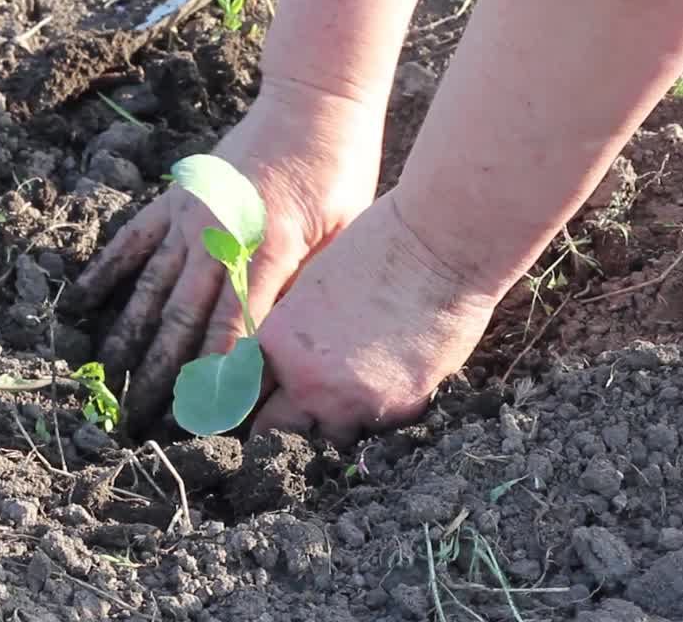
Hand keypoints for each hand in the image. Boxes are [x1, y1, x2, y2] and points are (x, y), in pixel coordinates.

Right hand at [70, 83, 383, 431]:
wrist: (313, 103)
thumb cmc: (340, 173)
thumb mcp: (341, 236)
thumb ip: (303, 289)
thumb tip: (276, 351)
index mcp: (269, 246)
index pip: (235, 328)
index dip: (215, 378)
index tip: (199, 420)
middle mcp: (220, 234)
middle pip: (182, 319)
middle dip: (161, 376)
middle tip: (140, 421)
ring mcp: (191, 214)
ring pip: (150, 288)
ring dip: (127, 338)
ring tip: (107, 382)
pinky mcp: (175, 197)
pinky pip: (132, 241)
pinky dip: (104, 273)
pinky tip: (78, 307)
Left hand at [249, 192, 502, 444]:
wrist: (438, 246)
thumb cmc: (375, 248)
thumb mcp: (311, 288)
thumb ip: (294, 335)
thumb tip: (288, 364)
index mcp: (278, 344)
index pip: (243, 392)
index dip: (248, 400)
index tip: (252, 406)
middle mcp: (308, 382)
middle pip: (277, 428)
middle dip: (285, 422)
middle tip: (297, 411)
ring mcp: (354, 402)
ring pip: (331, 436)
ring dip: (335, 421)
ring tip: (351, 393)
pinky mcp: (400, 408)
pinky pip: (379, 427)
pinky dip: (380, 412)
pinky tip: (390, 381)